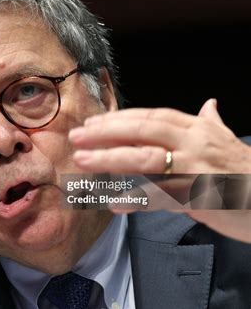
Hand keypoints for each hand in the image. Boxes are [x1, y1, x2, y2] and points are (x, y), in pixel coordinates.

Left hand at [68, 99, 250, 242]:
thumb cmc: (246, 170)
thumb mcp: (227, 140)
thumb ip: (211, 122)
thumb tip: (209, 104)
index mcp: (195, 128)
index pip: (150, 117)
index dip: (119, 119)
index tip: (91, 123)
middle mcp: (194, 143)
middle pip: (143, 132)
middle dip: (106, 133)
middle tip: (76, 138)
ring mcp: (197, 169)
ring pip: (147, 160)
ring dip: (112, 160)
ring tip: (83, 162)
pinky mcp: (201, 196)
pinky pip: (162, 198)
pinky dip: (137, 201)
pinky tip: (114, 204)